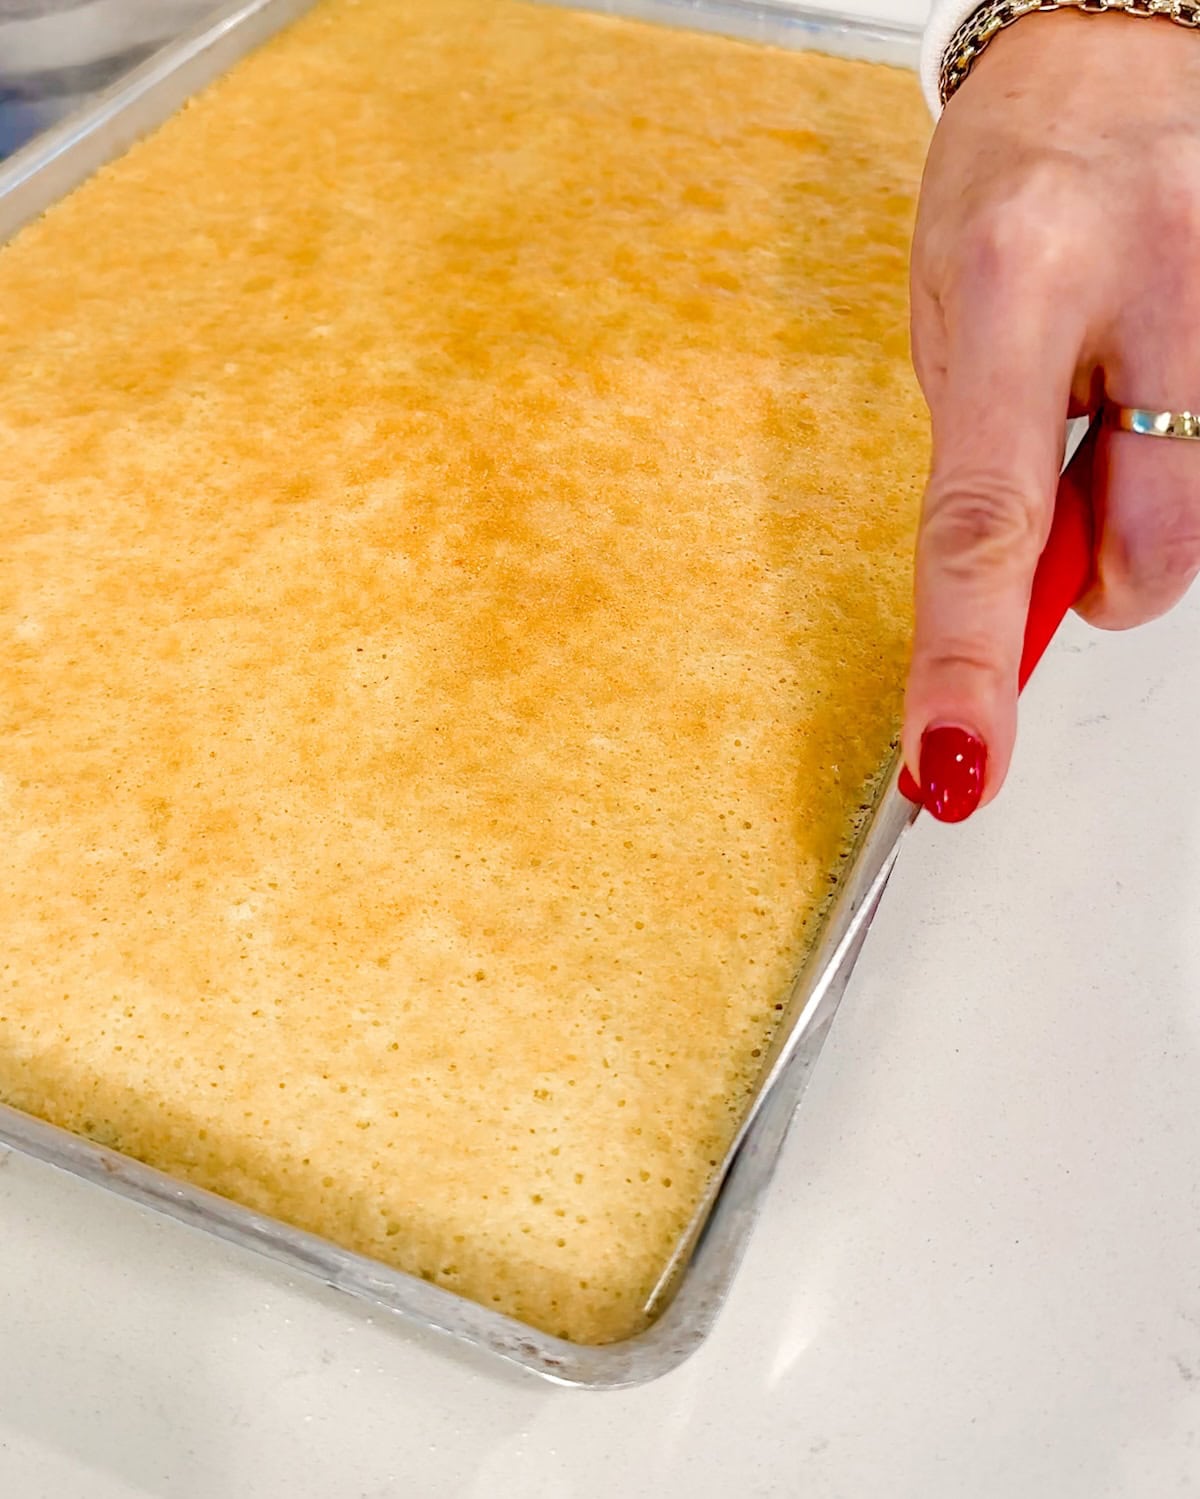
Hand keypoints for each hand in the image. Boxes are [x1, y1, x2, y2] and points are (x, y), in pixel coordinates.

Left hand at [904, 11, 1199, 820]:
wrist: (1112, 52)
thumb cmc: (1012, 182)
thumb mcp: (946, 317)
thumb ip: (984, 466)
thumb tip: (1025, 605)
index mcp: (1016, 282)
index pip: (985, 521)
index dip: (970, 662)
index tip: (956, 760)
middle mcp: (1153, 279)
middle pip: (1150, 549)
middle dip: (1105, 570)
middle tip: (1078, 483)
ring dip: (1159, 503)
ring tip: (1127, 399)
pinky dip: (1199, 460)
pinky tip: (1171, 382)